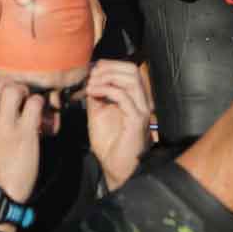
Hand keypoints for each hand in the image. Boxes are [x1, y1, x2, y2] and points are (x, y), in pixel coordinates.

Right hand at [0, 77, 44, 207]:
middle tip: (17, 95)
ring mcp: (4, 127)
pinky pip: (34, 104)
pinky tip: (37, 114)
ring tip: (27, 103)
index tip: (0, 92)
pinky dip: (39, 104)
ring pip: (14, 90)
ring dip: (24, 92)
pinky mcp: (24, 134)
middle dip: (8, 85)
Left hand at [81, 59, 153, 188]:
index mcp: (136, 98)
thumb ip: (97, 95)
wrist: (115, 167)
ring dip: (107, 78)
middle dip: (109, 68)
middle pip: (132, 70)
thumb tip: (89, 78)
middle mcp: (142, 101)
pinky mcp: (137, 120)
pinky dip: (106, 90)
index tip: (91, 69)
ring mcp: (142, 110)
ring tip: (91, 85)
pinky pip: (123, 96)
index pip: (129, 69)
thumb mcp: (98, 113)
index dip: (110, 65)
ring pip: (130, 79)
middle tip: (91, 76)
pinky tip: (93, 93)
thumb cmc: (110, 144)